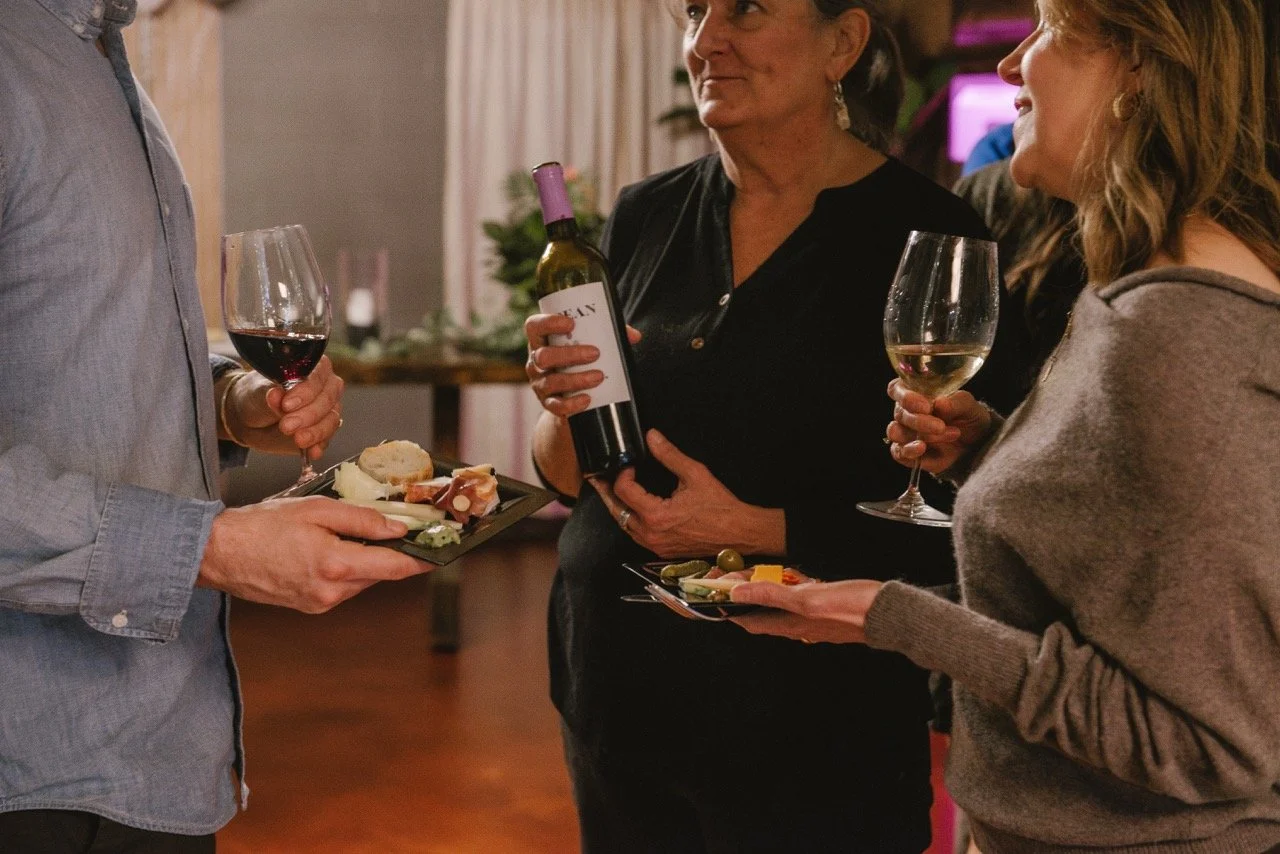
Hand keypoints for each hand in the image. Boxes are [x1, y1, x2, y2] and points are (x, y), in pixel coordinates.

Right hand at [197, 496, 427, 613]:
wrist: (218, 553)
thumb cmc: (262, 526)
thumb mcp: (318, 510)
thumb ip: (362, 520)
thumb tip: (397, 528)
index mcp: (337, 566)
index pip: (395, 567)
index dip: (422, 559)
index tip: (441, 551)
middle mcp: (332, 592)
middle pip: (380, 574)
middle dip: (390, 553)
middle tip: (396, 529)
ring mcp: (320, 603)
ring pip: (361, 580)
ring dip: (365, 560)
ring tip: (350, 534)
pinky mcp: (309, 606)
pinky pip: (342, 587)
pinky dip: (345, 568)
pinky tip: (330, 549)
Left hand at [225, 356, 344, 459]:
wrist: (249, 419)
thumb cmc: (256, 396)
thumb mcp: (258, 392)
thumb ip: (269, 394)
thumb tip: (276, 394)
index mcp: (312, 368)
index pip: (317, 377)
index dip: (306, 391)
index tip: (287, 404)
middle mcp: (325, 387)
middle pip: (327, 400)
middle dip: (308, 415)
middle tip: (287, 425)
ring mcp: (326, 410)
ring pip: (331, 420)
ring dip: (315, 432)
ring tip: (298, 439)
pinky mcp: (323, 431)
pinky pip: (327, 438)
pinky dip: (320, 445)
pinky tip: (312, 451)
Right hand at [525, 313, 641, 417]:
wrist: (570, 394)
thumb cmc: (579, 360)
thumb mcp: (588, 343)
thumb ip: (608, 335)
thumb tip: (633, 336)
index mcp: (542, 340)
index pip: (535, 326)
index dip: (549, 322)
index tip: (571, 323)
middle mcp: (535, 361)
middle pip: (543, 355)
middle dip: (570, 354)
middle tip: (595, 353)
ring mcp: (539, 383)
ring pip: (551, 381)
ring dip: (576, 379)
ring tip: (598, 377)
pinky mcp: (547, 402)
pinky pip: (555, 405)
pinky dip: (572, 403)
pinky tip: (587, 399)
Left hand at [588, 429, 783, 558]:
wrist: (739, 533)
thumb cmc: (720, 507)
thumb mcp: (694, 474)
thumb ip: (669, 455)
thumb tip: (652, 437)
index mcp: (656, 515)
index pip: (624, 491)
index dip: (622, 474)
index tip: (629, 464)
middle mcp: (651, 534)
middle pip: (616, 511)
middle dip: (606, 492)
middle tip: (596, 478)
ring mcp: (655, 545)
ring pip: (624, 525)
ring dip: (617, 507)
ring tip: (610, 492)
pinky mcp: (662, 551)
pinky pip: (637, 535)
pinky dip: (630, 520)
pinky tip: (631, 509)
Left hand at [730, 579, 883, 643]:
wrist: (888, 613)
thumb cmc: (851, 607)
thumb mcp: (807, 598)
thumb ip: (771, 594)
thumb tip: (737, 592)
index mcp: (789, 624)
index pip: (748, 621)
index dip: (728, 609)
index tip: (714, 593)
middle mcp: (796, 625)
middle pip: (761, 612)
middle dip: (745, 595)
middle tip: (734, 576)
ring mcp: (811, 619)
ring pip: (779, 606)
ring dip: (767, 591)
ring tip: (757, 575)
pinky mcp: (824, 611)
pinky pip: (798, 601)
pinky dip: (790, 589)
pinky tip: (795, 578)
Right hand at [885, 379, 993, 474]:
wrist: (976, 444)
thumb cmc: (969, 418)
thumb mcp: (969, 406)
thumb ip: (956, 402)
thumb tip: (940, 402)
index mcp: (916, 394)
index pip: (897, 389)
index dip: (904, 396)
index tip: (924, 406)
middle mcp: (907, 412)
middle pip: (899, 413)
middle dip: (919, 421)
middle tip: (940, 426)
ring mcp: (905, 433)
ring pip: (896, 432)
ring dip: (919, 434)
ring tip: (943, 435)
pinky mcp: (907, 453)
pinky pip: (898, 452)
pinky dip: (908, 450)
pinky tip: (922, 448)